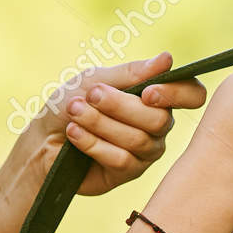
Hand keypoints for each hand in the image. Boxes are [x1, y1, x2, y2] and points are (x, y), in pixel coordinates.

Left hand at [22, 52, 206, 196]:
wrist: (40, 140)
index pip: (192, 94)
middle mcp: (157, 126)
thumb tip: (167, 59)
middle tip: (91, 94)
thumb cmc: (69, 105)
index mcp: (156, 98)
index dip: (177, 93)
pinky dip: (93, 143)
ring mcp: (145, 152)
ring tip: (74, 111)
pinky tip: (74, 134)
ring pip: (138, 139)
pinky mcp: (127, 173)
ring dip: (100, 122)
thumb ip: (131, 73)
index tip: (147, 91)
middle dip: (120, 105)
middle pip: (159, 119)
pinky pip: (122, 159)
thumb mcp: (95, 80)